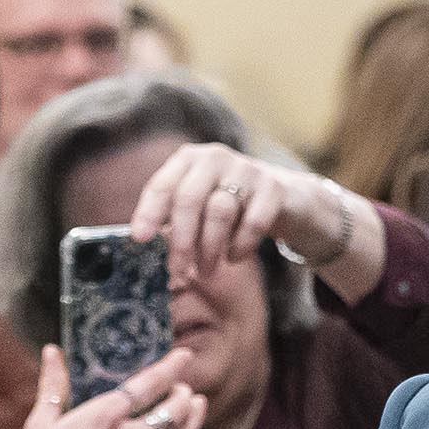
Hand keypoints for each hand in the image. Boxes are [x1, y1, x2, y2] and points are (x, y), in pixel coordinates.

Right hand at [14, 348, 232, 428]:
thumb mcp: (40, 422)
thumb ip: (53, 385)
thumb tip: (52, 350)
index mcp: (105, 415)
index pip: (148, 384)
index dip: (170, 368)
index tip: (184, 356)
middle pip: (171, 409)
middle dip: (181, 395)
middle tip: (183, 390)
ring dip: (193, 418)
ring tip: (198, 405)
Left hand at [132, 143, 362, 286]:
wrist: (288, 200)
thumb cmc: (232, 205)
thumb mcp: (199, 207)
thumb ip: (173, 219)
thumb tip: (143, 247)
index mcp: (190, 160)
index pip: (162, 184)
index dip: (149, 212)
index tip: (139, 239)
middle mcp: (216, 158)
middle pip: (189, 199)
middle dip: (180, 240)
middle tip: (176, 270)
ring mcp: (248, 169)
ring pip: (219, 211)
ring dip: (209, 248)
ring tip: (206, 271)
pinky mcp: (275, 187)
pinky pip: (253, 222)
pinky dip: (240, 246)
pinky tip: (234, 257)